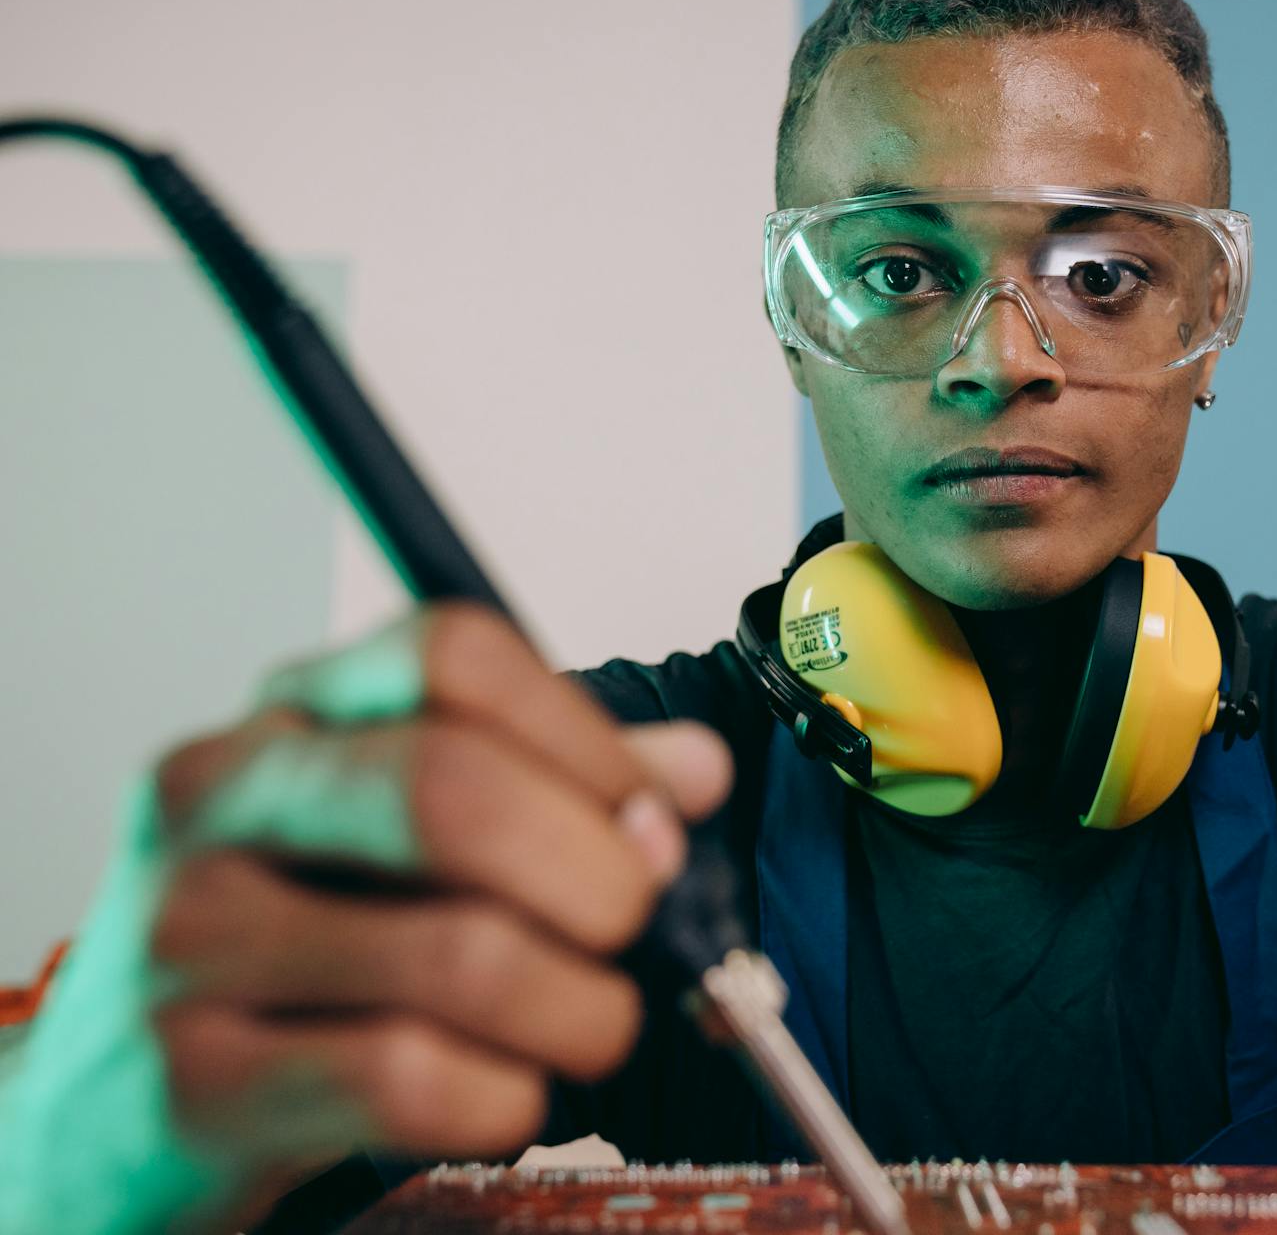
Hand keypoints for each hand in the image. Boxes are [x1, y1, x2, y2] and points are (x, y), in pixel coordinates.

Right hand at [144, 604, 729, 1214]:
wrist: (101, 1106)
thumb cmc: (292, 949)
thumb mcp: (404, 840)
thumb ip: (558, 786)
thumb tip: (691, 772)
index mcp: (288, 716)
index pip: (454, 653)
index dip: (588, 735)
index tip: (651, 813)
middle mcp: (218, 801)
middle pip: (457, 789)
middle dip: (599, 873)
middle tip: (630, 926)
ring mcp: (187, 941)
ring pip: (460, 953)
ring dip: (581, 1008)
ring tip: (589, 1024)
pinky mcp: (191, 1082)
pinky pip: (412, 1080)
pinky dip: (507, 1099)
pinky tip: (504, 1095)